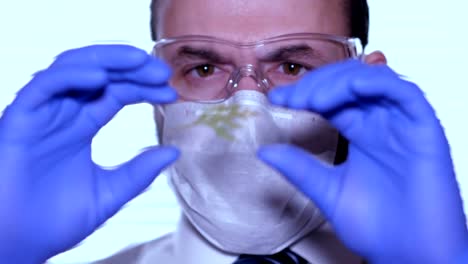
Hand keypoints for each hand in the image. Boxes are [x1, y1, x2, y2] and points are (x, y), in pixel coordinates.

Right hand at [0, 45, 178, 262]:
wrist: (17, 246)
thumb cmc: (56, 221)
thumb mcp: (109, 192)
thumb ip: (139, 172)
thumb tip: (174, 152)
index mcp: (82, 126)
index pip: (117, 93)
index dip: (143, 87)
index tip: (170, 91)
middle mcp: (62, 114)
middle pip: (97, 73)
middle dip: (130, 67)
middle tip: (161, 70)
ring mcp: (41, 115)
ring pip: (70, 69)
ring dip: (105, 59)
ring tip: (138, 61)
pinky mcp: (18, 120)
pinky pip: (43, 87)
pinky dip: (70, 76)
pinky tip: (100, 76)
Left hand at [258, 60, 467, 262]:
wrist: (410, 255)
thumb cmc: (378, 228)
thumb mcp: (329, 191)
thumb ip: (300, 168)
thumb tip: (264, 151)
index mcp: (362, 133)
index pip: (332, 99)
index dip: (305, 93)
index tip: (277, 98)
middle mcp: (382, 124)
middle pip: (350, 84)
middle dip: (317, 84)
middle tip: (291, 97)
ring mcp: (402, 125)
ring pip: (374, 80)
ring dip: (340, 81)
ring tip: (312, 98)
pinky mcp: (424, 130)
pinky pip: (404, 93)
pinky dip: (375, 83)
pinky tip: (346, 92)